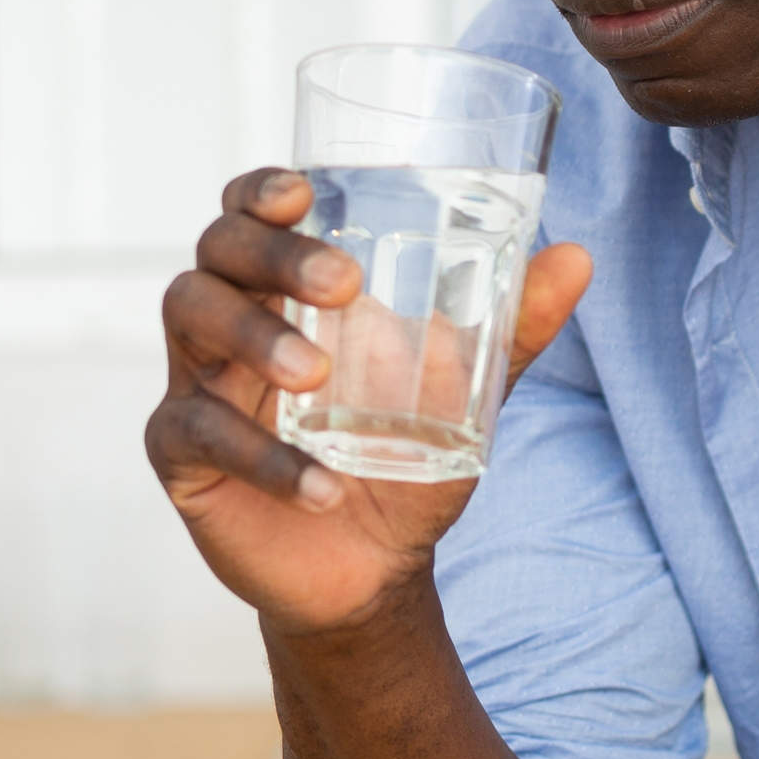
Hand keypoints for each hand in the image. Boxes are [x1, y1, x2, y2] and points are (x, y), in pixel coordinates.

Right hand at [146, 167, 590, 637]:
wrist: (372, 568)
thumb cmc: (402, 460)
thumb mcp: (466, 393)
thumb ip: (512, 329)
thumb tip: (578, 258)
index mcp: (283, 288)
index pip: (249, 212)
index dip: (261, 190)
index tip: (304, 193)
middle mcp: (229, 320)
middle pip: (217, 251)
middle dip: (274, 255)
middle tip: (344, 284)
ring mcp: (198, 382)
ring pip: (191, 317)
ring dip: (255, 337)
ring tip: (317, 379)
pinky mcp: (181, 454)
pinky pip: (199, 433)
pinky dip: (265, 459)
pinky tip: (323, 486)